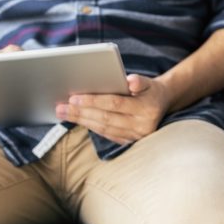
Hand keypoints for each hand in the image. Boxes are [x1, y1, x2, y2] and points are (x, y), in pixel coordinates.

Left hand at [56, 74, 171, 144]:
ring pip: (104, 129)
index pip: (115, 104)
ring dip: (82, 120)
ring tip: (63, 113)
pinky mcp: (130, 143)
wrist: (162, 104)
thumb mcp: (148, 81)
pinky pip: (107, 135)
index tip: (73, 98)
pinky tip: (78, 120)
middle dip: (81, 113)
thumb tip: (130, 81)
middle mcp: (143, 126)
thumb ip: (139, 81)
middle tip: (61, 107)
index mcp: (147, 109)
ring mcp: (136, 137)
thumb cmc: (150, 90)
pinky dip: (91, 127)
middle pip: (105, 118)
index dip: (93, 101)